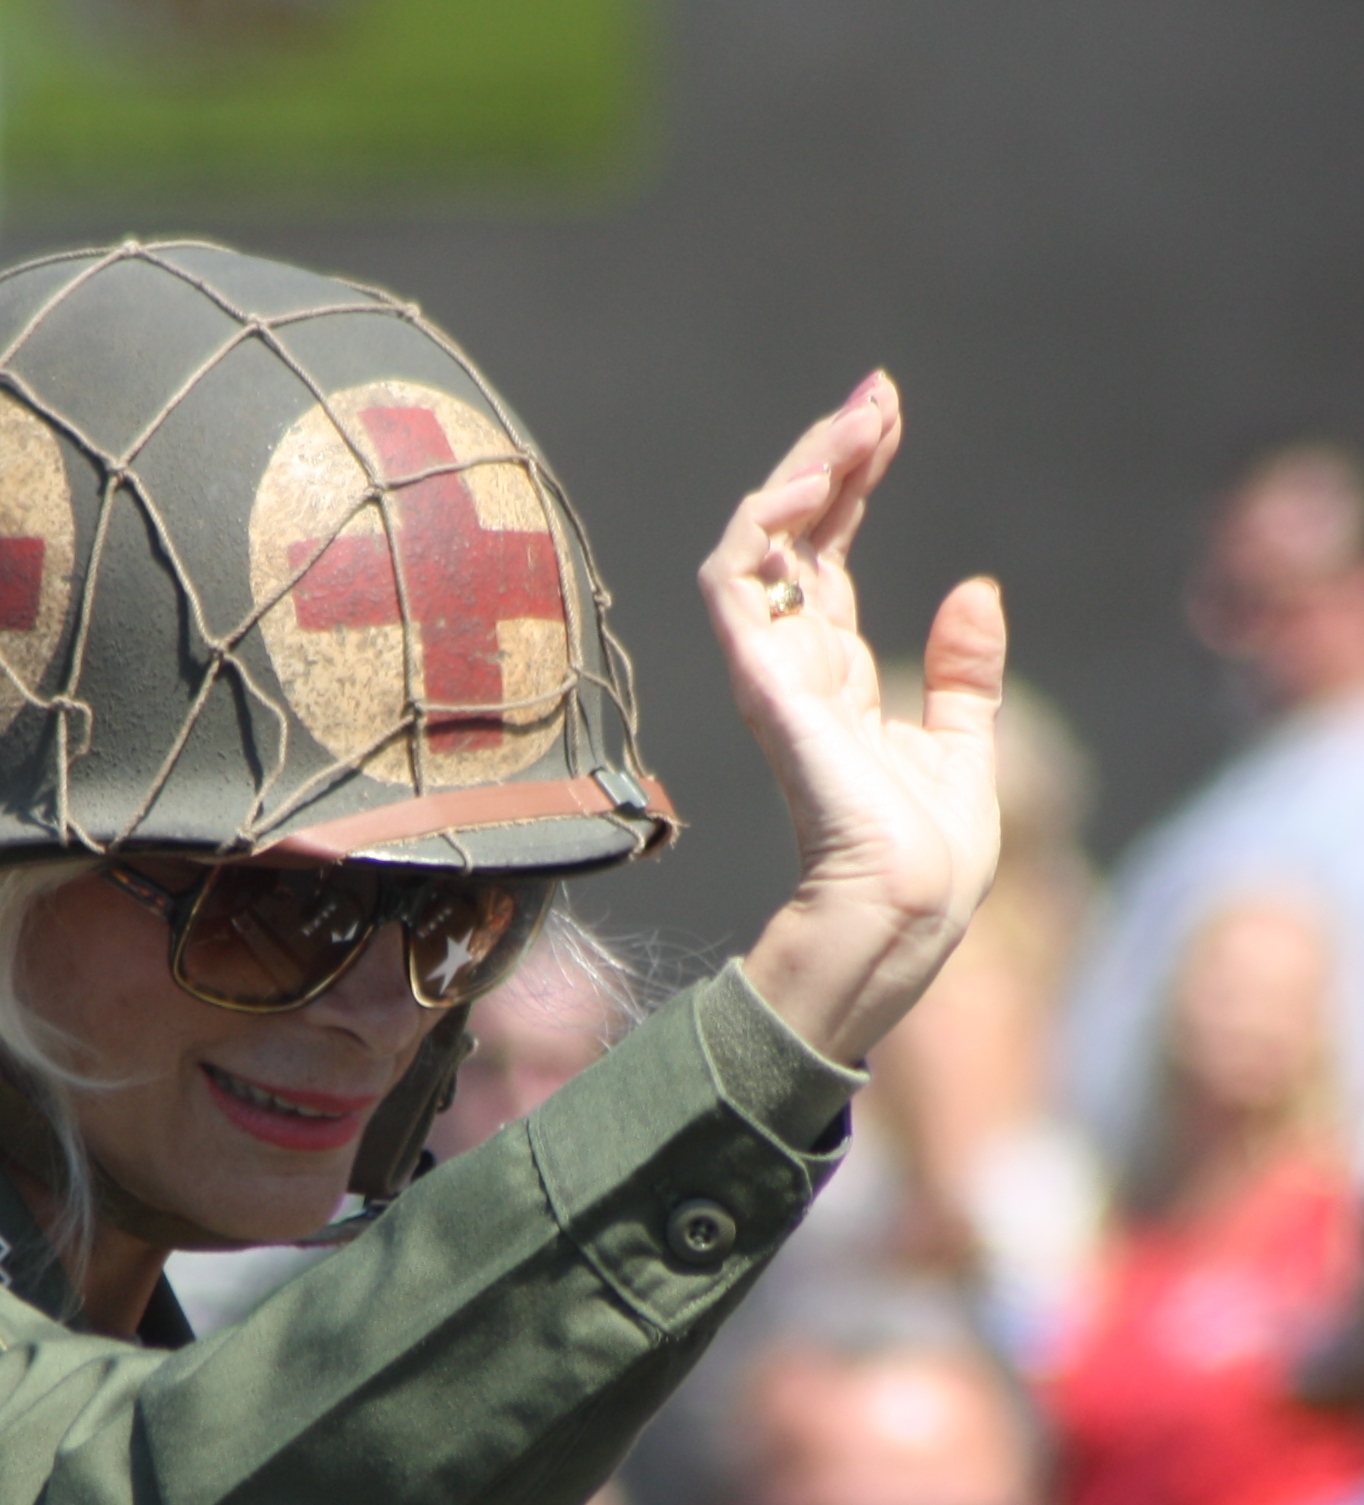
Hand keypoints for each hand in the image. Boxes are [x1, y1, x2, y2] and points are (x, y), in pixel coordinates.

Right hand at [699, 374, 1006, 1066]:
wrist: (911, 905)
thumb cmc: (933, 853)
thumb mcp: (964, 742)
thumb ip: (963, 672)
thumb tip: (975, 592)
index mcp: (837, 675)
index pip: (827, 554)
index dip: (854, 481)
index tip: (889, 416)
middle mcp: (795, 664)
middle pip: (791, 534)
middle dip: (828, 456)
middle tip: (878, 394)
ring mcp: (772, 671)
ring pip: (754, 543)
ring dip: (799, 472)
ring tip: (860, 420)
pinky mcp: (763, 682)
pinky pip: (734, 583)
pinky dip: (763, 522)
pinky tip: (816, 478)